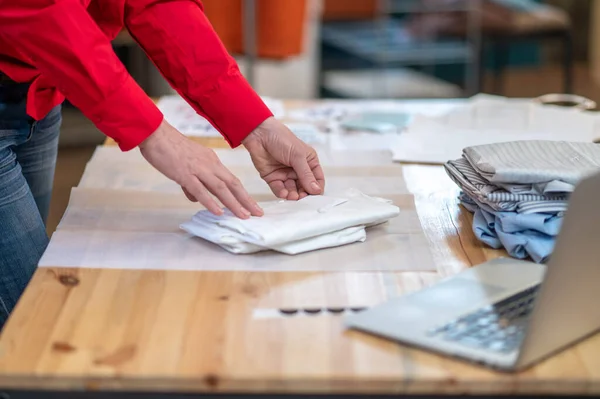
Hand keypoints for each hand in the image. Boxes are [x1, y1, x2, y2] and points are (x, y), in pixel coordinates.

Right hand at [139, 119, 262, 218]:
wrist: (156, 134)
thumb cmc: (169, 149)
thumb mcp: (187, 165)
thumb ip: (194, 183)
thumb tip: (196, 198)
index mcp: (212, 161)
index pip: (232, 180)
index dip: (244, 194)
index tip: (253, 206)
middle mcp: (209, 164)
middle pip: (233, 184)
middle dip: (246, 201)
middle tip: (258, 214)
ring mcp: (198, 169)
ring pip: (221, 188)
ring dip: (233, 203)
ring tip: (244, 216)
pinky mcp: (184, 173)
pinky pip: (200, 189)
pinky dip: (210, 202)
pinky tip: (218, 212)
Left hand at [242, 117, 324, 199]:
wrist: (259, 134)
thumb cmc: (281, 138)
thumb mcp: (297, 155)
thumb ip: (306, 174)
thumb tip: (316, 190)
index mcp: (308, 162)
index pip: (316, 179)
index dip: (317, 189)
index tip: (315, 196)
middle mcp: (298, 169)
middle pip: (305, 188)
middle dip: (304, 194)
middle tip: (302, 198)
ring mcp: (285, 174)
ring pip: (292, 190)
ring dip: (293, 195)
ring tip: (292, 195)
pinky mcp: (273, 177)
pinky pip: (279, 189)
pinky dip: (282, 193)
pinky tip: (284, 193)